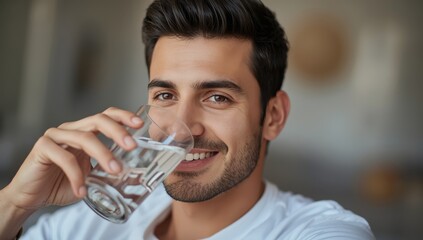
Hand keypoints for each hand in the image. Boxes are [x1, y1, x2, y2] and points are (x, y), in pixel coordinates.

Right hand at [1, 107, 142, 210]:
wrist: (31, 197)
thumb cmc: (62, 184)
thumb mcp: (92, 177)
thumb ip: (107, 172)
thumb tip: (134, 175)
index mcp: (85, 132)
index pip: (106, 116)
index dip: (123, 116)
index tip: (139, 124)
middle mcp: (71, 130)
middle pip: (98, 120)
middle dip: (117, 131)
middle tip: (132, 146)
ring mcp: (56, 136)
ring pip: (84, 138)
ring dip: (103, 155)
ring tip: (115, 171)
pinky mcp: (42, 147)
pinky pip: (65, 158)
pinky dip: (76, 175)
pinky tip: (82, 190)